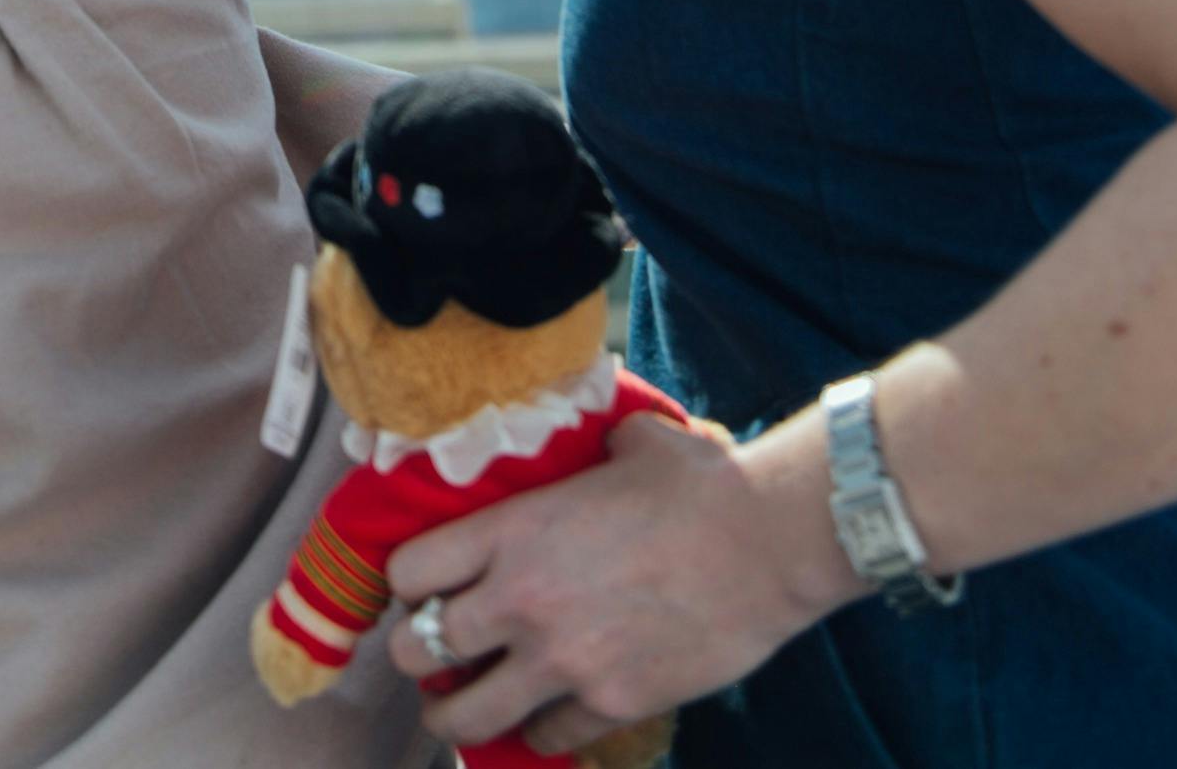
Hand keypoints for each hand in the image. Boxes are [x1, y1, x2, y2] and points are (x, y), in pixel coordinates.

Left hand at [384, 414, 854, 756]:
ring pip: (466, 716)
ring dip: (458, 714)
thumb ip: (592, 450)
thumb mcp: (629, 444)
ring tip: (464, 708)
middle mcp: (521, 600)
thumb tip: (603, 439)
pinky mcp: (610, 702)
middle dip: (419, 656)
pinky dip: (541, 731)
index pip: (407, 572)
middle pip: (417, 651)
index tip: (424, 590)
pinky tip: (549, 716)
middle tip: (439, 654)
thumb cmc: (701, 484)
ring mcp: (562, 660)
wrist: (770, 542)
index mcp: (512, 531)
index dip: (408, 585)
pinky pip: (546, 737)